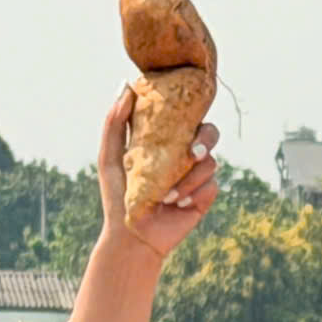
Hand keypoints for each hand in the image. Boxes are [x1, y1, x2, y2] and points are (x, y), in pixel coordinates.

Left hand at [96, 86, 219, 257]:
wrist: (133, 235)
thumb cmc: (118, 196)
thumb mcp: (110, 156)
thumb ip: (115, 122)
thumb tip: (126, 85)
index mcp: (166, 141)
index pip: (187, 117)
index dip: (192, 111)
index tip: (184, 114)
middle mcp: (184, 155)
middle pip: (210, 134)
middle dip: (205, 140)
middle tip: (191, 152)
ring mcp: (196, 176)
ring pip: (210, 163)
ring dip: (189, 178)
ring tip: (167, 195)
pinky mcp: (204, 197)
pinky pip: (211, 186)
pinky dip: (194, 194)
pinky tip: (176, 204)